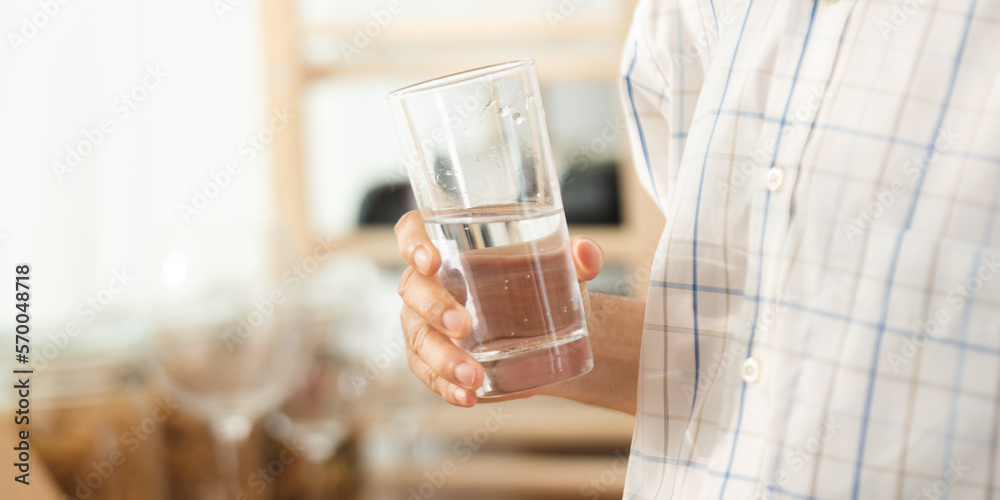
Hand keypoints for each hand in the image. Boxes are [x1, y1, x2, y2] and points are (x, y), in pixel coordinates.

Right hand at [395, 210, 603, 406]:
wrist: (557, 334)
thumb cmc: (546, 286)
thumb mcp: (565, 270)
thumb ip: (580, 258)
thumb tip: (587, 254)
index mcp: (451, 247)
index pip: (413, 231)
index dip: (412, 242)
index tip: (431, 260)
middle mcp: (430, 283)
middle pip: (412, 288)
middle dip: (434, 307)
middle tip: (465, 327)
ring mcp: (425, 324)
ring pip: (418, 337)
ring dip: (442, 358)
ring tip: (473, 375)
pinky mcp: (433, 360)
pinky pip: (428, 374)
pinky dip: (445, 386)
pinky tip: (468, 396)